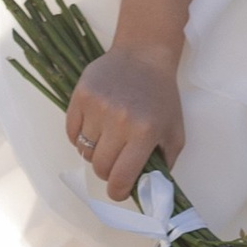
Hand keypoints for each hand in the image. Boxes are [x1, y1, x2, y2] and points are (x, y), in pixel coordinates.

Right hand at [66, 45, 185, 208]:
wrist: (144, 55)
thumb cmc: (161, 96)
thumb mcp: (175, 132)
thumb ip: (164, 165)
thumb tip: (147, 191)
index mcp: (144, 133)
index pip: (120, 177)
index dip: (118, 192)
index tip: (119, 190)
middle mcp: (119, 121)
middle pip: (99, 167)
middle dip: (107, 171)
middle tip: (115, 161)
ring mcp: (97, 107)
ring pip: (84, 151)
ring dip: (94, 151)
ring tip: (106, 138)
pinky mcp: (80, 95)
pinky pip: (71, 132)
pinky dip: (80, 136)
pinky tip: (94, 126)